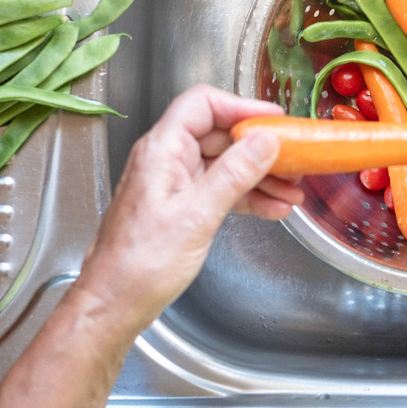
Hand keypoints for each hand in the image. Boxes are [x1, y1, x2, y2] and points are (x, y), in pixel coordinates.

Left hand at [73, 85, 303, 333]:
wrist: (114, 303)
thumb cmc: (139, 265)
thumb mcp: (196, 215)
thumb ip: (233, 174)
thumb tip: (264, 141)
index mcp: (162, 150)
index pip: (203, 104)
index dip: (242, 107)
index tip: (275, 120)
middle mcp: (166, 160)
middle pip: (219, 134)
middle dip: (259, 147)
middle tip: (293, 159)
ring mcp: (173, 183)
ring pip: (224, 164)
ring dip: (260, 176)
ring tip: (291, 190)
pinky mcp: (180, 206)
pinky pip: (220, 190)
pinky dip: (247, 197)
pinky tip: (273, 209)